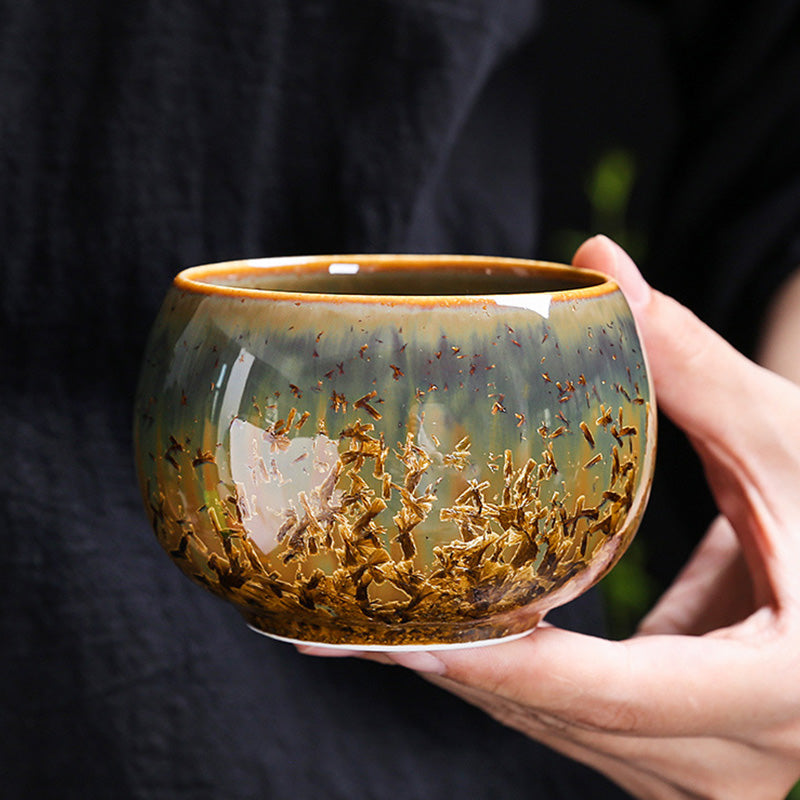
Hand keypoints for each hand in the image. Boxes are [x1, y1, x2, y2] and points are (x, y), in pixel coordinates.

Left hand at [299, 236, 799, 798]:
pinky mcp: (682, 750)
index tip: (396, 631)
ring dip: (470, 680)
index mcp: (781, 689)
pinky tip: (451, 634)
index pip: (613, 692)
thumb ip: (689, 360)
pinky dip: (513, 680)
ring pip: (562, 731)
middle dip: (451, 670)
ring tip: (369, 628)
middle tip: (337, 627)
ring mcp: (710, 768)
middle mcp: (742, 757)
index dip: (499, 664)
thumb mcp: (784, 437)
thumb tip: (599, 260)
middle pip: (564, 718)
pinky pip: (577, 724)